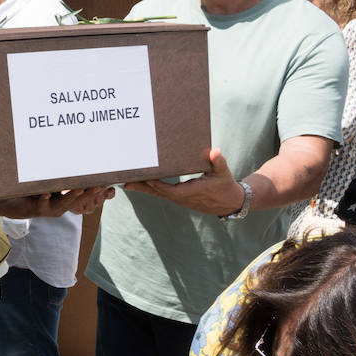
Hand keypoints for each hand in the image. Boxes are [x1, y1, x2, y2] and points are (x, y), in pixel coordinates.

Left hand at [124, 148, 241, 215]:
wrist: (229, 203)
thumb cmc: (225, 186)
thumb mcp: (223, 173)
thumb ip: (218, 162)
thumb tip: (215, 152)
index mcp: (192, 192)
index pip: (172, 191)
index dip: (159, 185)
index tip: (148, 179)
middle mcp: (182, 197)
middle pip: (159, 193)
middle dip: (143, 187)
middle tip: (126, 183)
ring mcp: (179, 199)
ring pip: (158, 194)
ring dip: (143, 188)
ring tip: (126, 184)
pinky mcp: (178, 198)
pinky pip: (161, 193)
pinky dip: (150, 189)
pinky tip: (139, 184)